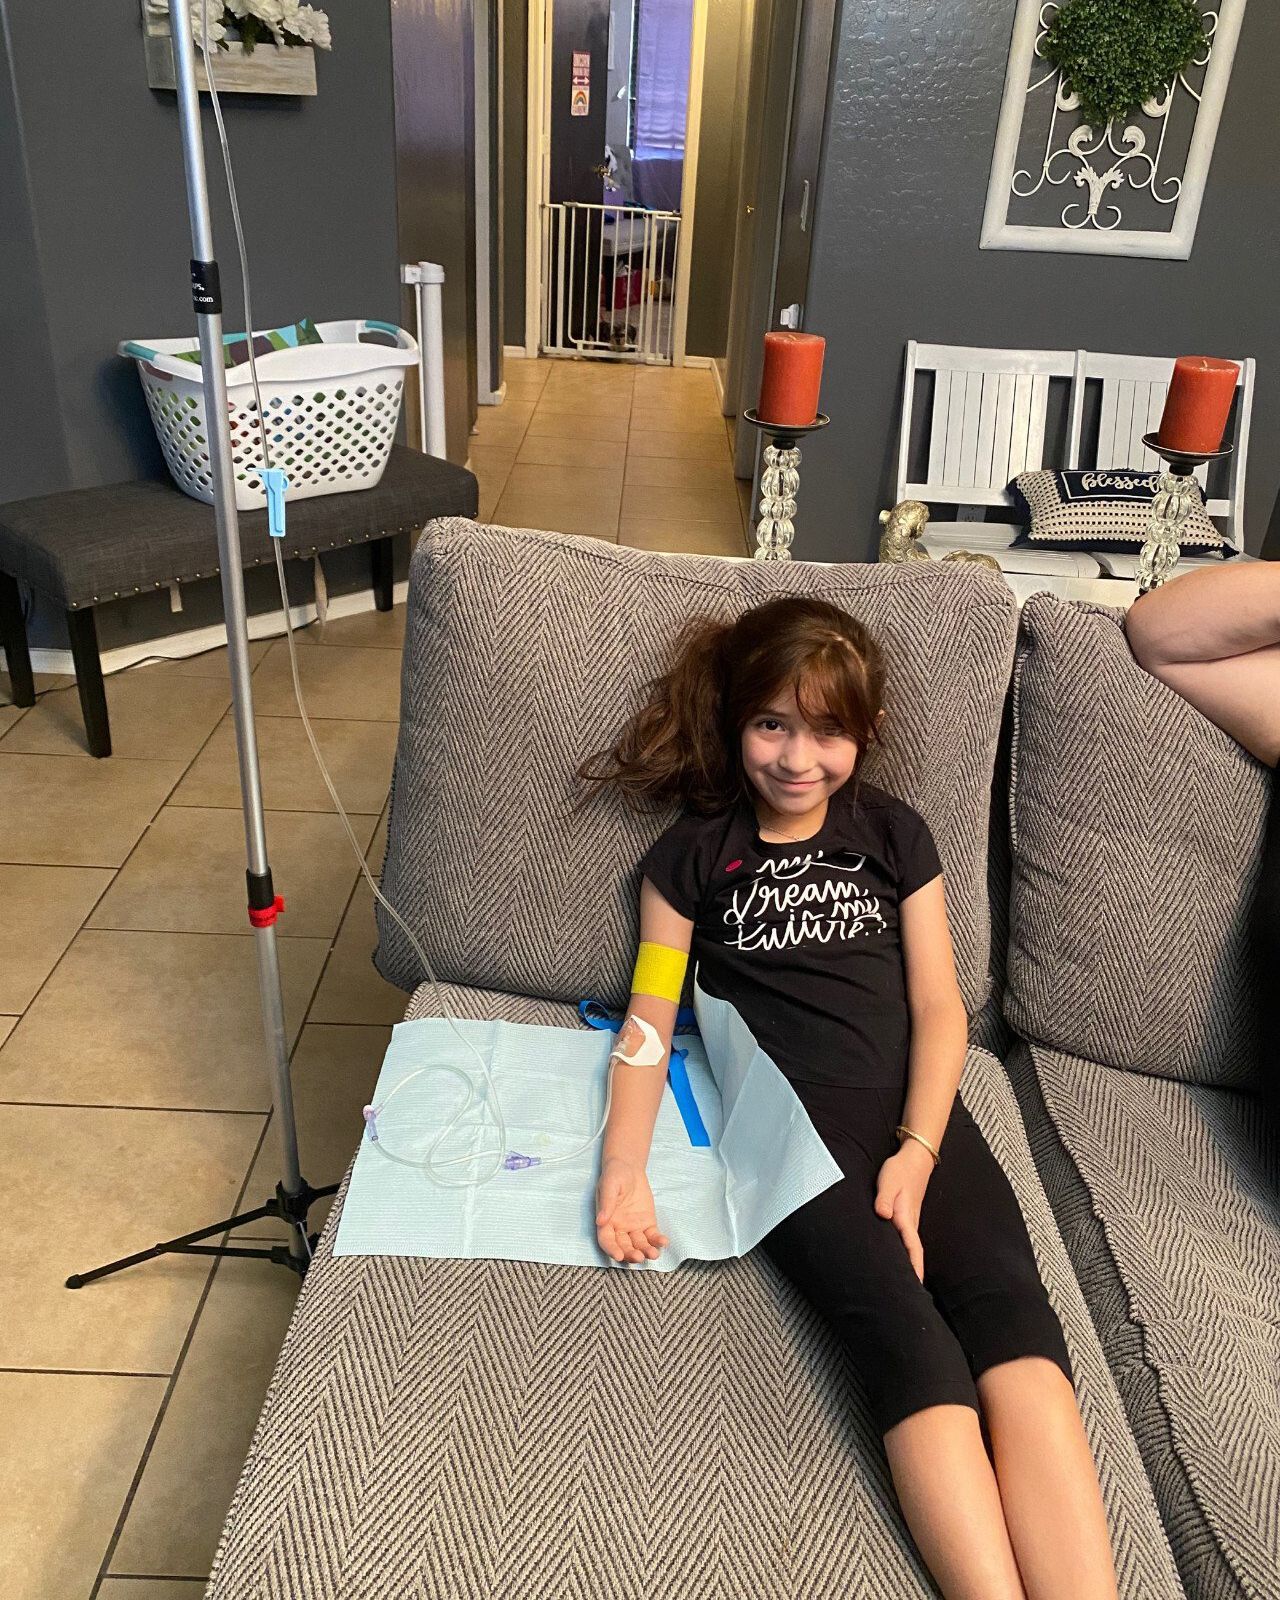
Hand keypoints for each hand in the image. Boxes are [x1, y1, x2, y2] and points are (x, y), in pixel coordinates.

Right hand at [595, 1155, 668, 1264]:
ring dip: (646, 1251)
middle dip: (631, 1254)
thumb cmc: (614, 1176)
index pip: (606, 1241)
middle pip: (624, 1247)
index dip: (611, 1249)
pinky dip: (657, 1240)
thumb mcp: (609, 1186)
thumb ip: (606, 1203)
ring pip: (639, 1245)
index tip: (618, 1256)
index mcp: (606, 1222)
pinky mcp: (647, 1224)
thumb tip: (600, 1221)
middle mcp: (619, 1229)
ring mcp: (634, 1228)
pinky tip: (664, 1242)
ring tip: (654, 1254)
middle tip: (639, 1257)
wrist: (628, 1168)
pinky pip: (652, 1236)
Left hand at [874, 1142, 933, 1281]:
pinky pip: (907, 1240)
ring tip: (904, 1287)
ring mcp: (910, 1221)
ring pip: (910, 1248)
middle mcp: (911, 1223)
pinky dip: (906, 1254)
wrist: (914, 1159)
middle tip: (910, 1299)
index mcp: (906, 1218)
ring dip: (910, 1266)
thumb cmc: (899, 1170)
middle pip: (913, 1254)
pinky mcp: (906, 1217)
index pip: (912, 1249)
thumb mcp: (888, 1181)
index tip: (916, 1289)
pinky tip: (898, 1261)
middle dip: (913, 1275)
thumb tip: (882, 1214)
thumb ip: (884, 1198)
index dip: (914, 1269)